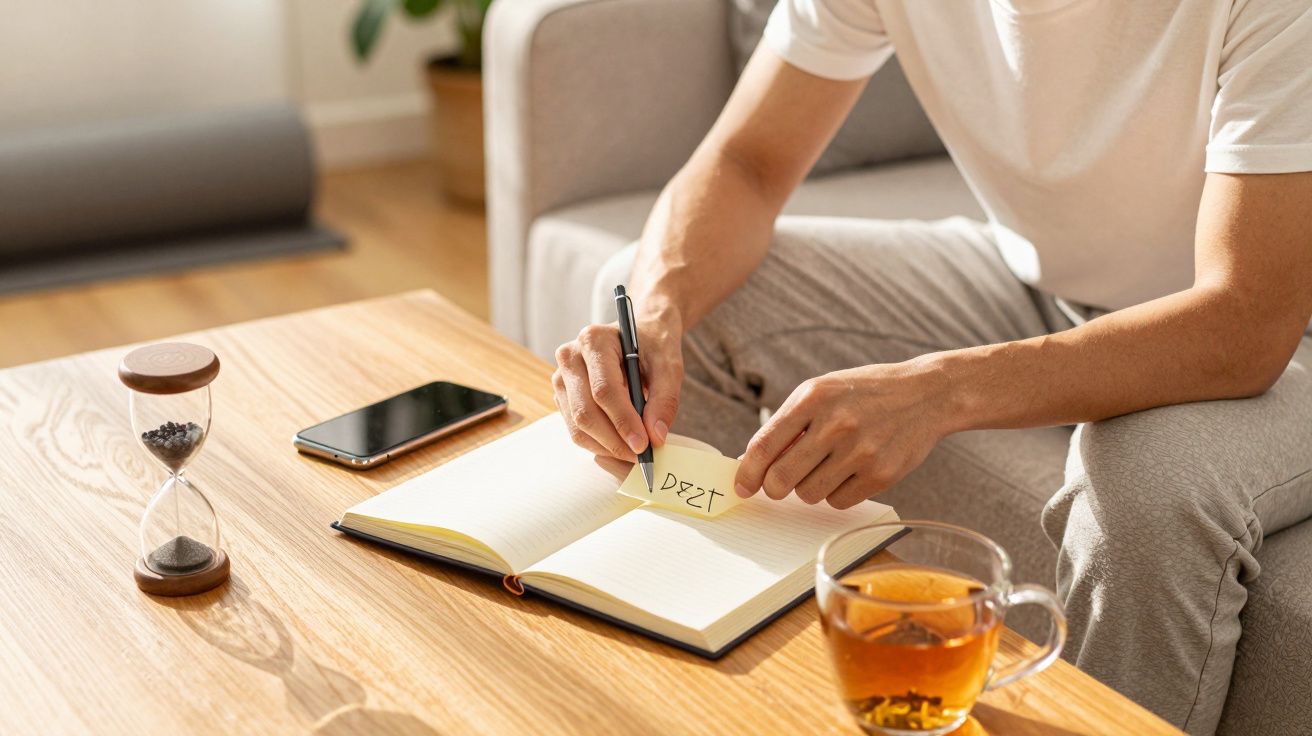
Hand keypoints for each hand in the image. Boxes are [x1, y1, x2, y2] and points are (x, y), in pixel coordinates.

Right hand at [552, 314, 684, 460]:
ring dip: (606, 446)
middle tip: (641, 456)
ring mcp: (562, 377)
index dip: (624, 421)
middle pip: (585, 411)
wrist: (641, 336)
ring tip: (634, 453)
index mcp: (594, 340)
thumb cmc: (654, 346)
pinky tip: (621, 444)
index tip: (644, 445)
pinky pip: (576, 429)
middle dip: (614, 441)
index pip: (604, 389)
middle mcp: (570, 357)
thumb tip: (656, 436)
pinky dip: (599, 444)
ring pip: (577, 425)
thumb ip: (665, 400)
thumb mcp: (669, 366)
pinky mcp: (563, 396)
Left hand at [733, 360, 952, 508]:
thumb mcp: (821, 392)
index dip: (746, 473)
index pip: (763, 446)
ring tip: (826, 466)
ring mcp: (861, 451)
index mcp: (812, 398)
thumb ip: (787, 424)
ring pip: (808, 495)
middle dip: (774, 487)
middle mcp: (835, 424)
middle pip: (781, 480)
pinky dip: (836, 493)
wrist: (925, 394)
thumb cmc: (863, 393)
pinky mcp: (882, 474)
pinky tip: (850, 471)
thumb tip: (749, 463)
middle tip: (780, 483)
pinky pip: (838, 503)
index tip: (742, 487)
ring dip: (809, 488)